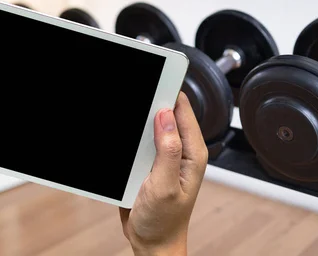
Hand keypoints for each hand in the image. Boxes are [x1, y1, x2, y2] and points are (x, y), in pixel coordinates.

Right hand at [120, 92, 208, 255]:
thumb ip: (167, 150)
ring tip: (128, 121)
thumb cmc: (164, 222)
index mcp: (192, 153)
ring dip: (138, 123)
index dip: (168, 92)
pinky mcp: (150, 162)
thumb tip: (165, 115)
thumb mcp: (164, 186)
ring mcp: (164, 156)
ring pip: (150, 126)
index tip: (153, 79)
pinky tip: (125, 139)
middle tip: (134, 97)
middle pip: (165, 113)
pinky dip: (132, 138)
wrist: (151, 243)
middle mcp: (180, 151)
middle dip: (150, 105)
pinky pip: (140, 141)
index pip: (182, 110)